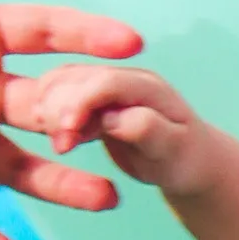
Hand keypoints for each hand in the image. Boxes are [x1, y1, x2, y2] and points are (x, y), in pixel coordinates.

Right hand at [9, 63, 212, 196]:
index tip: (67, 132)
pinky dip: (50, 116)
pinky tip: (59, 138)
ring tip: (63, 144)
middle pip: (74, 79)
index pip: (105, 83)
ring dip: (50, 111)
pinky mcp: (90, 100)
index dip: (80, 103)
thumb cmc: (185, 158)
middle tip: (63, 147)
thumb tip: (113, 118)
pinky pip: (57, 98)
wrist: (188, 161)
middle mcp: (122, 78)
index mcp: (147, 87)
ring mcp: (104, 87)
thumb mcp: (173, 149)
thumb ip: (146, 129)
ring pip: (58, 84)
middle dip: (59, 110)